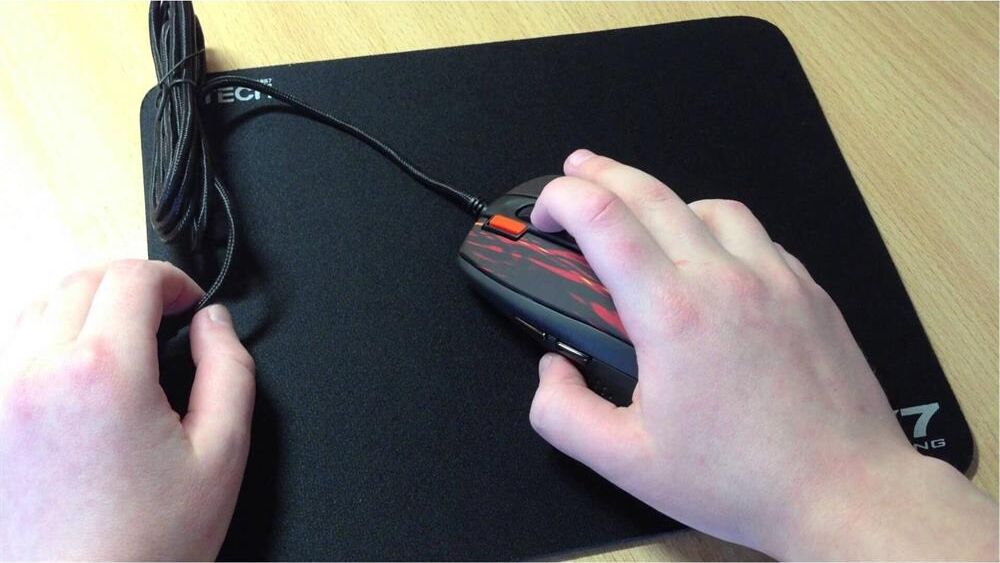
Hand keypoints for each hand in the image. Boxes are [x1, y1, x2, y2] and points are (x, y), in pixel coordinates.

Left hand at [0, 260, 254, 559]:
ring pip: (40, 304)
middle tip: (165, 313)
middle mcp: (41, 373)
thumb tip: (214, 323)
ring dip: (88, 302)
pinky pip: (14, 345)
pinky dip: (51, 334)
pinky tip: (84, 366)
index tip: (191, 304)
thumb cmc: (146, 544)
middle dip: (132, 284)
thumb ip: (228, 370)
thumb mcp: (221, 453)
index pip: (132, 278)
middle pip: (83, 279)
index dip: (173, 279)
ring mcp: (4, 394)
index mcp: (105, 372)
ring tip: (125, 335)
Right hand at [528, 150, 997, 559]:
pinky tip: (709, 256)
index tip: (545, 214)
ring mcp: (775, 277)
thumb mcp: (625, 462)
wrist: (845, 492)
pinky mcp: (808, 289)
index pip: (603, 219)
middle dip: (601, 173)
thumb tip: (551, 369)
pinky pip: (755, 235)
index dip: (561, 201)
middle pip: (651, 192)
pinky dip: (717, 229)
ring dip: (664, 198)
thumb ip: (563, 414)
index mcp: (672, 314)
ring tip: (640, 215)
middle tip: (576, 169)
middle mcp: (724, 280)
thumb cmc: (740, 480)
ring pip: (709, 204)